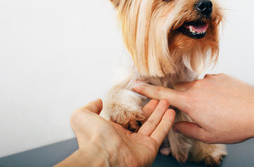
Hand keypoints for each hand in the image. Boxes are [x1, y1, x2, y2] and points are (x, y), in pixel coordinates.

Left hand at [55, 99, 174, 166]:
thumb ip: (89, 107)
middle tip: (158, 99)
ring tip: (166, 101)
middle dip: (151, 109)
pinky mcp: (150, 148)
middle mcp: (126, 138)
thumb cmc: (92, 138)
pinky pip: (160, 133)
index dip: (135, 108)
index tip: (141, 98)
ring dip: (160, 113)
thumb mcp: (82, 116)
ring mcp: (139, 144)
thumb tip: (97, 102)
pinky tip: (171, 112)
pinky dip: (166, 122)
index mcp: (112, 131)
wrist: (103, 156)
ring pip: (152, 125)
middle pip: (142, 120)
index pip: (127, 117)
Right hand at [133, 74, 253, 143]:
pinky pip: (208, 83)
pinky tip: (222, 102)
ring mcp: (208, 80)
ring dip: (197, 97)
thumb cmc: (234, 125)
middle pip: (178, 90)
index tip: (135, 84)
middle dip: (179, 99)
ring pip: (194, 87)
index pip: (162, 94)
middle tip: (191, 111)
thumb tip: (175, 125)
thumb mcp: (207, 134)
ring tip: (214, 109)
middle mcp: (197, 87)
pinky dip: (210, 92)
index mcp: (190, 102)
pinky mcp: (219, 76)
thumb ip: (187, 129)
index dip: (147, 90)